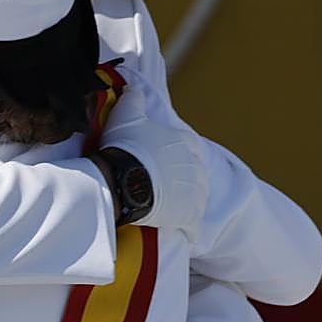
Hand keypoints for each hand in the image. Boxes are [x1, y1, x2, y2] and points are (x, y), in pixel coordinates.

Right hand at [97, 85, 207, 234]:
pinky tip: (186, 235)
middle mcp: (195, 166)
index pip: (189, 147)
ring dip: (188, 203)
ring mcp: (195, 193)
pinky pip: (194, 227)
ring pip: (197, 199)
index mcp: (185, 142)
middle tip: (164, 186)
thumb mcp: (127, 115)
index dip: (177, 153)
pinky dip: (191, 231)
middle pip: (194, 174)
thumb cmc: (126, 145)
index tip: (164, 160)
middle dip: (183, 179)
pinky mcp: (189, 216)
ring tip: (172, 208)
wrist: (124, 178)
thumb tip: (133, 86)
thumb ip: (133, 99)